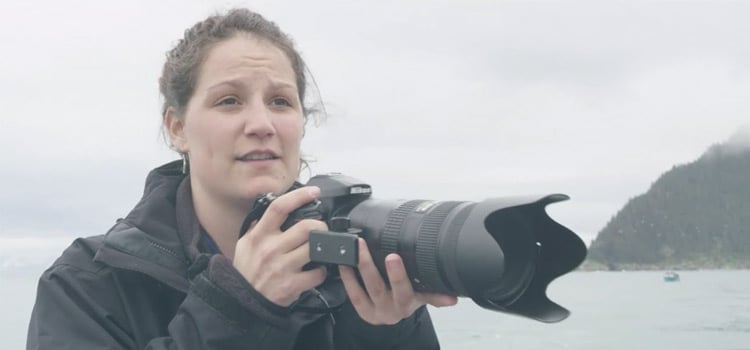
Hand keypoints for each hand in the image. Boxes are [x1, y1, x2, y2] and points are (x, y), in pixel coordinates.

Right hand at [232, 186, 327, 306]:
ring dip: (323, 248)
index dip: (299, 196)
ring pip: (315, 248)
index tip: (313, 192)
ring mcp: (281, 267)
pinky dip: (321, 272)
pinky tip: (315, 271)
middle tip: (321, 230)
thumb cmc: (247, 271)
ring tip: (319, 250)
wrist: (242, 302)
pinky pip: (318, 273)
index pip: (279, 207)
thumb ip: (259, 226)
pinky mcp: (291, 285)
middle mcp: (270, 249)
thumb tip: (277, 208)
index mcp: (259, 235)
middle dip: (320, 226)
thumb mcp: (245, 244)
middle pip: (307, 227)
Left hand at [339, 238, 457, 324]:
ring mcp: (375, 310)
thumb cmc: (407, 299)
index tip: (395, 257)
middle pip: (382, 287)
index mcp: (409, 303)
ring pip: (366, 288)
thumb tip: (455, 297)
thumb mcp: (422, 296)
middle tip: (376, 249)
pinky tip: (344, 262)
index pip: (409, 290)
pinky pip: (353, 294)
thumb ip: (435, 294)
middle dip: (379, 268)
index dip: (400, 275)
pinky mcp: (362, 311)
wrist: (392, 316)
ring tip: (357, 248)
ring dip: (361, 267)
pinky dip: (348, 278)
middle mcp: (391, 308)